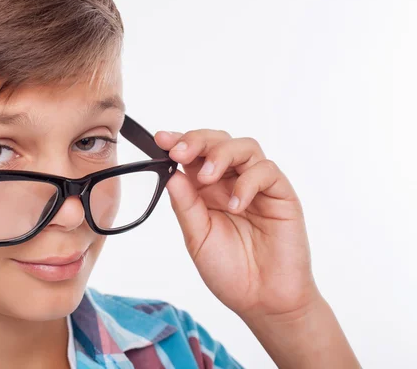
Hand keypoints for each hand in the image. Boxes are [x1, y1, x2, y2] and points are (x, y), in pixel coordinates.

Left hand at [155, 129, 317, 319]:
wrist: (263, 301)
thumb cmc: (231, 271)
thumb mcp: (197, 238)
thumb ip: (186, 205)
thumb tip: (171, 174)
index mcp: (207, 190)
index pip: (194, 155)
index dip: (179, 142)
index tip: (161, 139)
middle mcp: (232, 183)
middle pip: (218, 141)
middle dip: (197, 140)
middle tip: (180, 152)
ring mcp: (257, 187)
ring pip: (245, 147)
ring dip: (221, 155)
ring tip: (207, 178)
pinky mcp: (281, 195)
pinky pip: (266, 171)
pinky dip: (248, 183)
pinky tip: (235, 206)